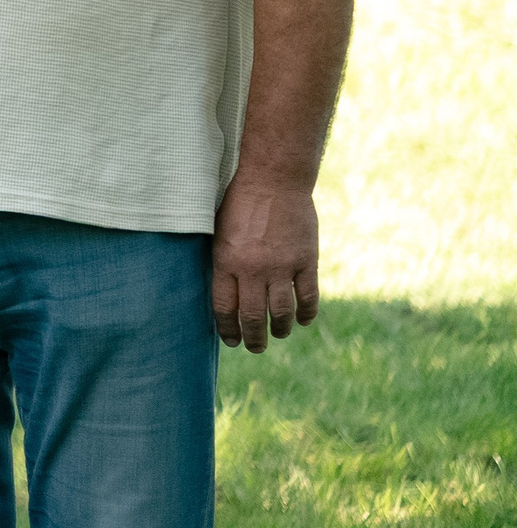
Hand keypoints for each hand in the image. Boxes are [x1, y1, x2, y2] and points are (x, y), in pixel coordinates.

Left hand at [211, 170, 320, 351]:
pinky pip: (308, 297)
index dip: (228, 329)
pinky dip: (307, 313)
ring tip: (279, 333)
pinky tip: (304, 320)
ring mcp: (282, 266)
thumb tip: (224, 295)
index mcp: (226, 261)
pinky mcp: (307, 261)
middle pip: (254, 317)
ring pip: (282, 312)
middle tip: (255, 347)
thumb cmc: (240, 203)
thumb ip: (223, 262)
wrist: (273, 180)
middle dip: (254, 338)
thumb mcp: (218, 231)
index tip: (231, 341)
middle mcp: (253, 269)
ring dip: (281, 329)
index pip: (225, 307)